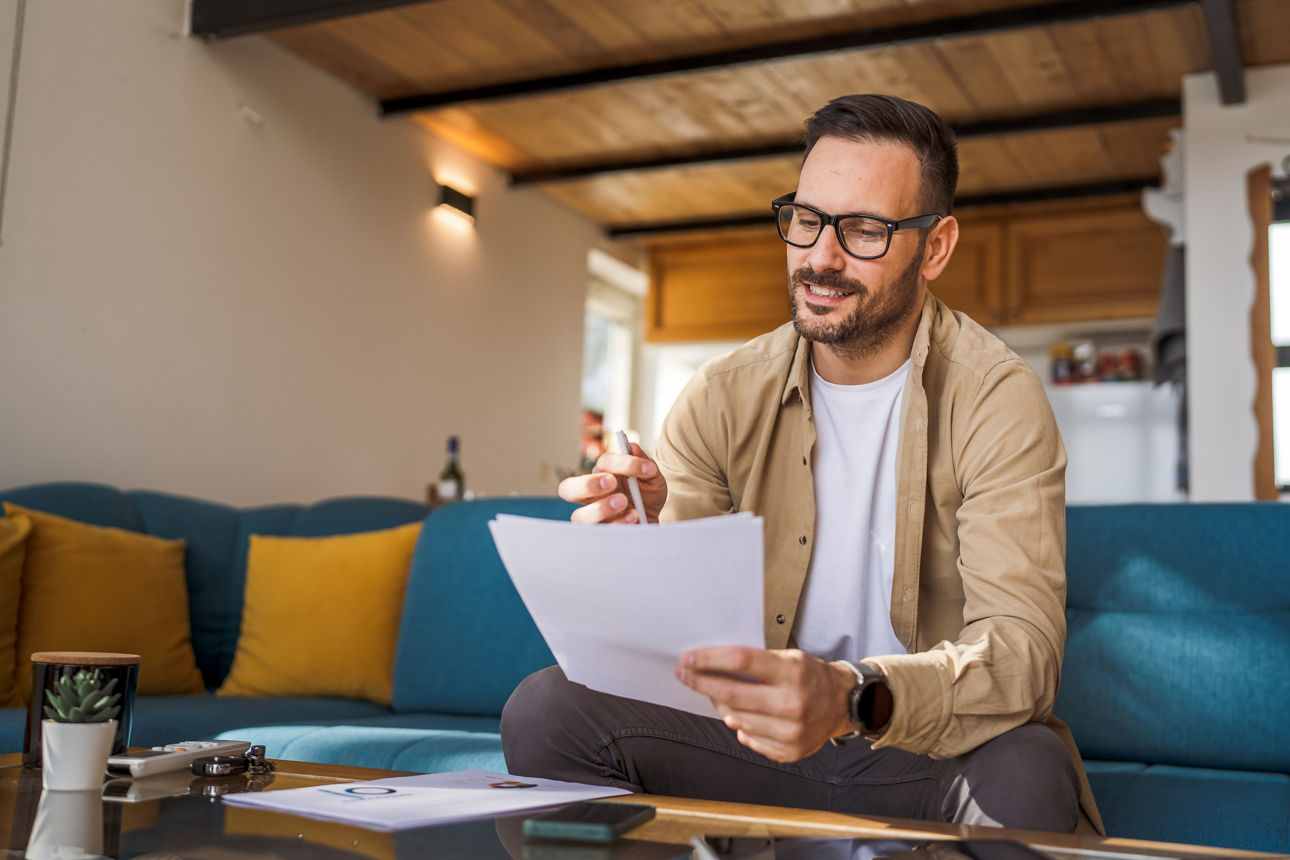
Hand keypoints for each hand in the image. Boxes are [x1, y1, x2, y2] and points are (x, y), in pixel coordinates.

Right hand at [557, 442, 667, 523]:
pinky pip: (599, 534)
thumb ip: (643, 462)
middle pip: (567, 489)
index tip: (647, 469)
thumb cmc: (648, 496)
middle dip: (587, 484)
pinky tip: (634, 517)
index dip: (622, 463)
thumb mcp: (652, 477)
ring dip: (600, 508)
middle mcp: (591, 497)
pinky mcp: (602, 536)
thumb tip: (631, 446)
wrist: (655, 520)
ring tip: (624, 502)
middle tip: (611, 482)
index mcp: (601, 476)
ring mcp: (594, 518)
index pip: (602, 464)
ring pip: (579, 517)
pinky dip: (617, 524)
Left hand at [675, 647, 856, 762]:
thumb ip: (755, 663)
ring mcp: (790, 730)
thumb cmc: (811, 677)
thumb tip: (712, 666)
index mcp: (791, 673)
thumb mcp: (789, 658)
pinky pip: (748, 738)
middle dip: (701, 682)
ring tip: (720, 696)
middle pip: (731, 694)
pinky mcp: (788, 751)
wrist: (843, 704)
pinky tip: (746, 715)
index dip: (709, 660)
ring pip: (735, 719)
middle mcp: (791, 703)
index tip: (688, 658)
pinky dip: (740, 725)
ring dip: (720, 706)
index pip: (740, 662)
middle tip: (683, 674)